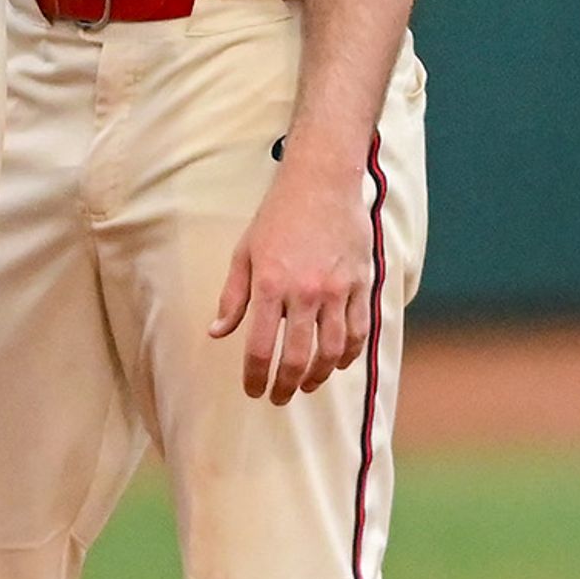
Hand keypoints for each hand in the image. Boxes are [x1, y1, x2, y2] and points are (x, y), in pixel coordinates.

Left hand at [210, 154, 375, 403]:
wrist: (322, 181)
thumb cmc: (278, 216)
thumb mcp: (244, 253)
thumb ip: (233, 298)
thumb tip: (217, 334)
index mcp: (270, 284)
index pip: (260, 348)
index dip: (255, 377)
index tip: (253, 391)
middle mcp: (306, 291)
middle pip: (298, 357)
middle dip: (286, 386)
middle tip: (279, 397)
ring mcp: (338, 289)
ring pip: (332, 350)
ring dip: (319, 376)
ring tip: (307, 385)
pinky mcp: (363, 283)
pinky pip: (360, 331)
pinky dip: (349, 354)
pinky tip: (336, 363)